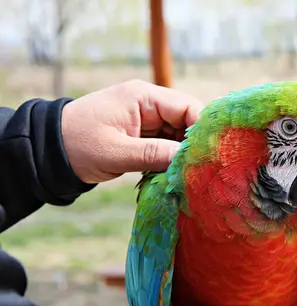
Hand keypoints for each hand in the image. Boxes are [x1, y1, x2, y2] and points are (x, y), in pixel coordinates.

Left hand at [61, 79, 202, 183]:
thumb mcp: (116, 152)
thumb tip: (188, 160)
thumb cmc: (77, 145)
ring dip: (182, 154)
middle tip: (200, 170)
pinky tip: (173, 174)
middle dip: (193, 144)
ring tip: (187, 175)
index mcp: (143, 97)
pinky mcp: (142, 134)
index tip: (208, 155)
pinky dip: (170, 158)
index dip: (201, 130)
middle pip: (187, 121)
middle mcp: (149, 104)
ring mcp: (146, 119)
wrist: (47, 150)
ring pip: (178, 134)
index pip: (188, 107)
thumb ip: (154, 154)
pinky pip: (166, 144)